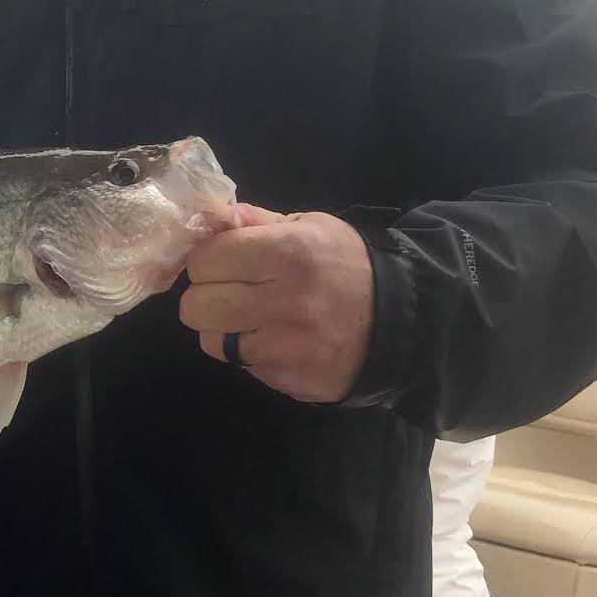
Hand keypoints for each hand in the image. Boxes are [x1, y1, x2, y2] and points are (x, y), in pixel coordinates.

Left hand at [180, 204, 374, 402]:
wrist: (402, 322)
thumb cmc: (349, 265)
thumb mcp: (310, 226)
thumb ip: (257, 222)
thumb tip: (210, 217)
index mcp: (287, 253)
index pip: (204, 260)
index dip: (207, 260)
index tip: (223, 262)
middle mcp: (283, 301)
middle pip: (195, 306)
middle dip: (205, 297)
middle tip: (230, 292)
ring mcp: (285, 347)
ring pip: (211, 341)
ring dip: (223, 329)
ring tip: (252, 319)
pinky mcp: (288, 379)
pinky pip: (241, 365)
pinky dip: (250, 353)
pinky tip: (277, 340)